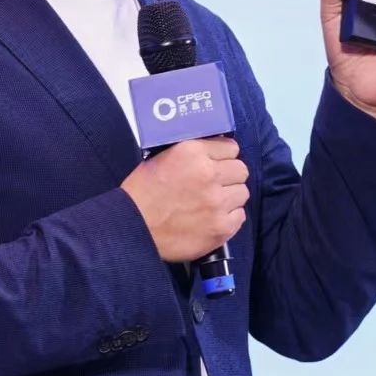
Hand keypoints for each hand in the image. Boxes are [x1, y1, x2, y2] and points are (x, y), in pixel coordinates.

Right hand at [120, 137, 249, 262]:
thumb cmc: (141, 194)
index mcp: (192, 153)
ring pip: (242, 193)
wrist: (132, 228)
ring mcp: (217, 202)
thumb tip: (212, 153)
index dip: (222, 157)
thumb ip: (191, 154)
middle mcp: (209, 174)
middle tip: (215, 185)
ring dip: (230, 197)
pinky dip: (228, 217)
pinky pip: (240, 216)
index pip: (231, 148)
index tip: (216, 164)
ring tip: (212, 203)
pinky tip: (212, 218)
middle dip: (229, 176)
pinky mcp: (221, 227)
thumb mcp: (161, 158)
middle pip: (241, 170)